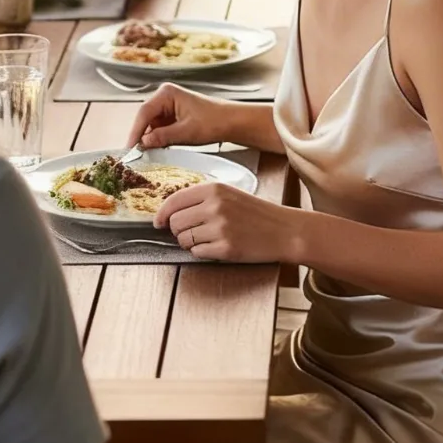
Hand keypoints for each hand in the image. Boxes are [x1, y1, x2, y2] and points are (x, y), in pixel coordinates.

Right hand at [126, 82, 231, 151]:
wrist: (231, 122)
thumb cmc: (213, 122)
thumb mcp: (186, 132)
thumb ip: (163, 137)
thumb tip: (143, 143)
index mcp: (167, 93)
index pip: (144, 113)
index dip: (135, 132)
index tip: (130, 148)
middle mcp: (164, 96)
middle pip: (145, 118)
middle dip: (142, 136)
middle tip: (135, 155)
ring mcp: (168, 106)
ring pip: (151, 125)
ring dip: (150, 139)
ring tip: (146, 155)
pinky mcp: (172, 116)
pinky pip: (159, 128)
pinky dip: (158, 139)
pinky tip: (158, 150)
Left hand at [158, 180, 300, 263]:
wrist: (284, 230)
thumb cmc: (256, 213)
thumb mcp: (230, 194)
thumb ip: (202, 199)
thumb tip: (171, 213)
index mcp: (214, 189)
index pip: (174, 201)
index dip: (162, 214)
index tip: (159, 222)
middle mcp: (215, 206)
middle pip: (176, 222)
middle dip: (178, 231)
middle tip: (190, 233)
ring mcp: (220, 228)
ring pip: (184, 239)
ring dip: (190, 243)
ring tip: (208, 240)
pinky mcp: (226, 248)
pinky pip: (197, 253)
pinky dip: (202, 253)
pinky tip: (217, 247)